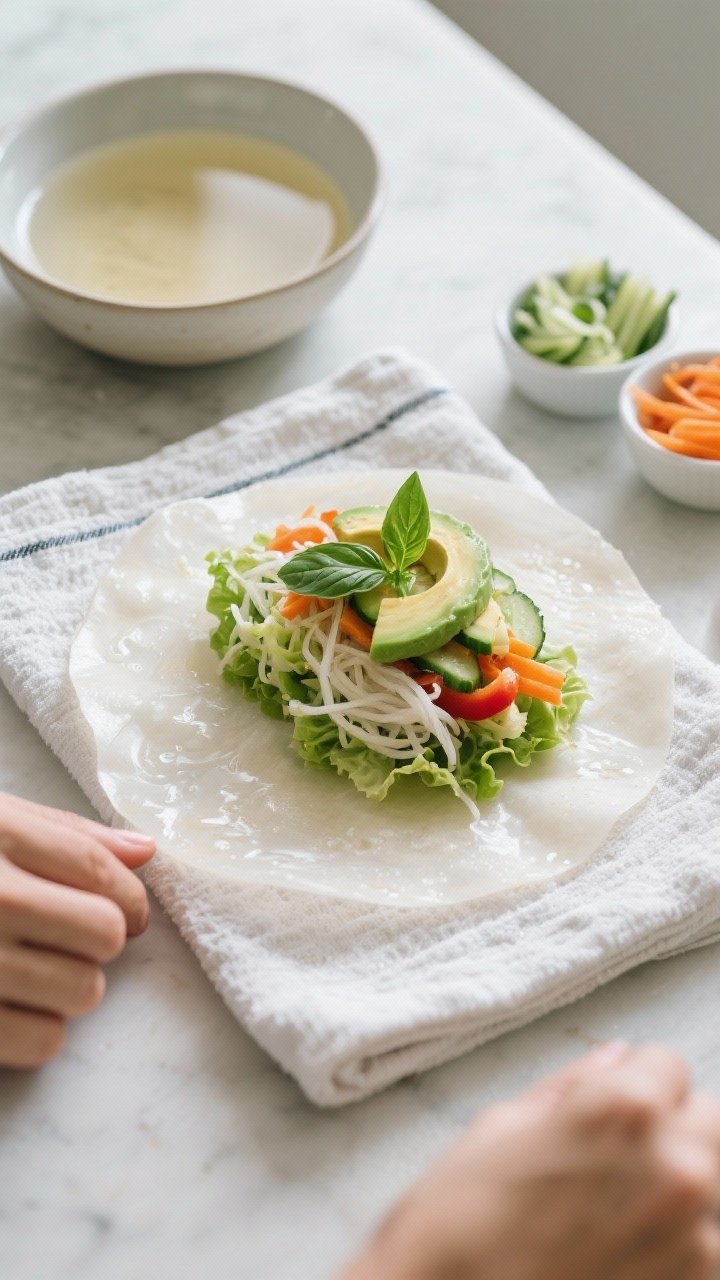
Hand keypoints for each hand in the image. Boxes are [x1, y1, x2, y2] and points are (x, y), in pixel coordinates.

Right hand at [0, 791, 154, 1067]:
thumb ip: (61, 832)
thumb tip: (143, 851)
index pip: (96, 869)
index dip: (129, 895)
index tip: (132, 910)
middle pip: (102, 933)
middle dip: (99, 938)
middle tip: (70, 937)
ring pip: (83, 992)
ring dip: (72, 985)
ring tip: (33, 969)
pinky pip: (42, 1043)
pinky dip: (39, 1031)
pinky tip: (10, 1005)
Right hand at [342, 1043, 719, 1279]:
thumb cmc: (458, 1221)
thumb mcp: (501, 1127)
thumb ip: (571, 1088)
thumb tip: (613, 1059)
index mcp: (624, 1109)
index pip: (670, 1064)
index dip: (636, 1082)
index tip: (612, 1107)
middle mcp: (673, 1167)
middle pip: (707, 1120)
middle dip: (670, 1129)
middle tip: (614, 1158)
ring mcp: (690, 1237)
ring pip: (709, 1185)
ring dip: (674, 1191)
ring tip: (608, 1213)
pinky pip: (703, 1245)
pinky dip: (671, 1244)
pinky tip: (614, 1252)